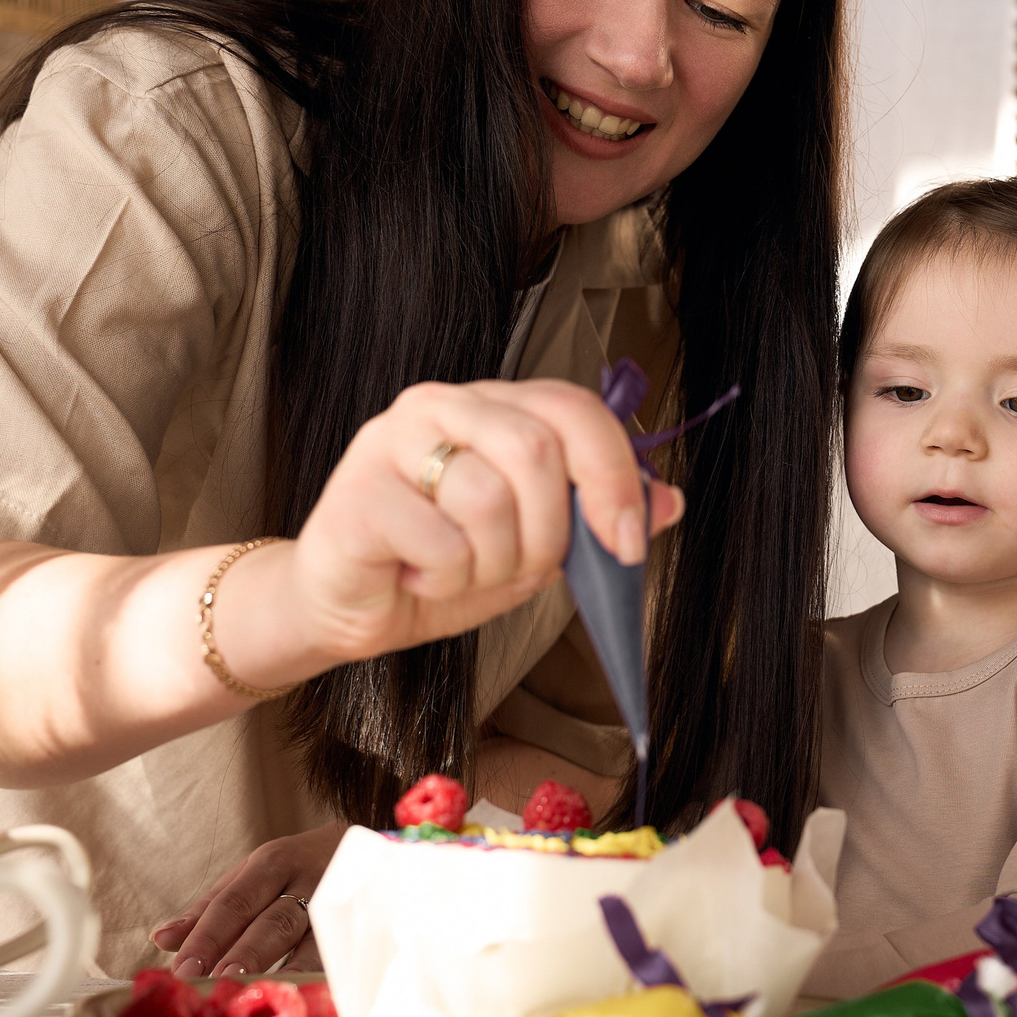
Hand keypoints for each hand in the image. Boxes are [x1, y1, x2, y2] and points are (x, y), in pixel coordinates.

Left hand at [150, 819, 349, 978]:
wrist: (366, 845)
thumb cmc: (294, 869)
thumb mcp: (251, 876)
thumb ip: (208, 910)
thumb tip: (160, 939)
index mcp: (273, 863)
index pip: (234, 903)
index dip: (208, 937)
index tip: (182, 969)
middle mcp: (309, 880)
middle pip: (274, 921)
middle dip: (246, 954)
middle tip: (219, 983)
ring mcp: (342, 904)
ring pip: (314, 940)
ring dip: (287, 970)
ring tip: (263, 993)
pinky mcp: (365, 926)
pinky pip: (345, 955)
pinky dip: (325, 977)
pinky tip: (307, 998)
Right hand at [212, 376, 686, 686]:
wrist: (348, 610)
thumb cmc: (439, 568)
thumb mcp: (535, 546)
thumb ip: (594, 518)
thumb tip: (669, 500)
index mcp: (492, 406)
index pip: (573, 409)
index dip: (613, 475)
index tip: (626, 544)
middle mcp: (440, 406)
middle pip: (536, 451)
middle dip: (549, 534)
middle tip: (519, 569)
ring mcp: (391, 441)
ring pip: (490, 500)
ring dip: (491, 563)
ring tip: (456, 571)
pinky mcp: (358, 493)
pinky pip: (442, 542)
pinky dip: (444, 580)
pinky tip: (416, 575)